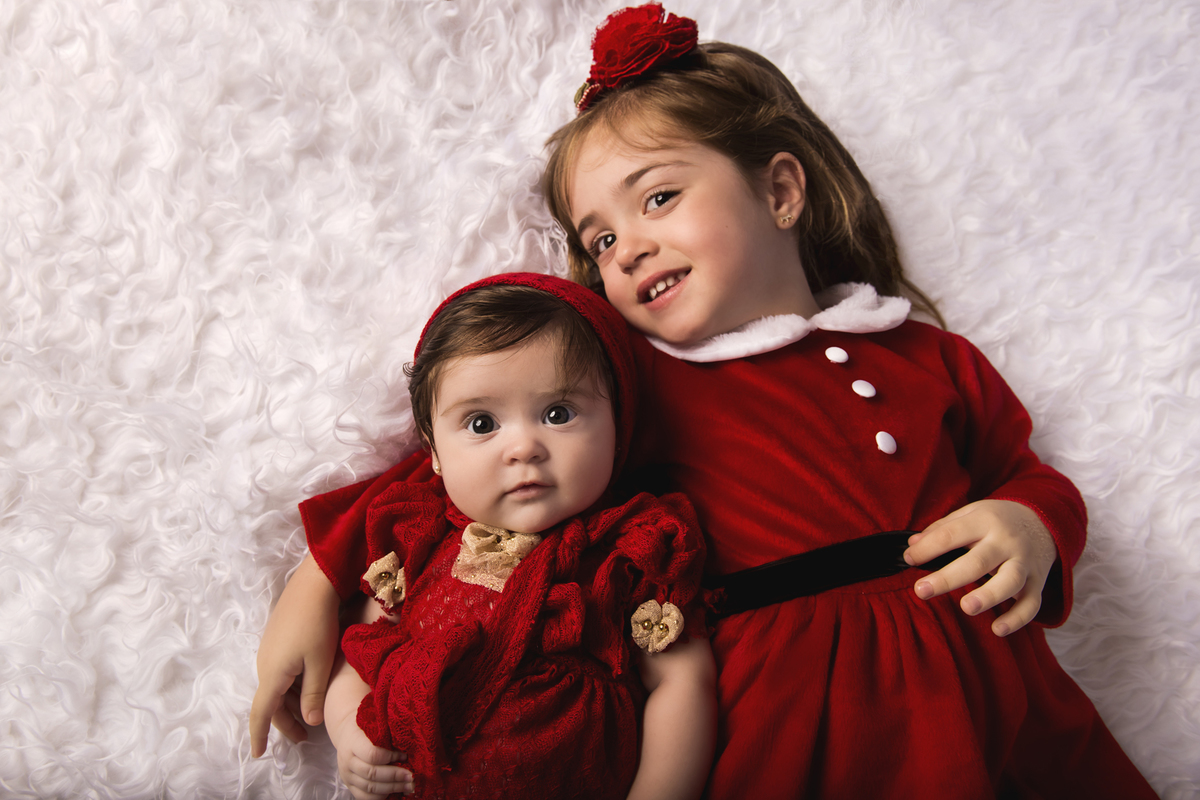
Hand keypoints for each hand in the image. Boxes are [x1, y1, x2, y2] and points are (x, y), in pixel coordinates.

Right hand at [249, 554, 340, 756]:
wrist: (312, 584)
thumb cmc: (318, 624)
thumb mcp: (320, 663)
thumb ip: (313, 694)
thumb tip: (310, 721)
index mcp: (273, 674)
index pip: (262, 713)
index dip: (260, 735)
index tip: (258, 754)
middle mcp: (264, 664)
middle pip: (270, 703)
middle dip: (284, 723)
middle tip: (303, 738)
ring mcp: (268, 650)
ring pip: (275, 687)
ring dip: (288, 704)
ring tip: (307, 716)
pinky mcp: (276, 639)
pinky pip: (278, 672)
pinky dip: (288, 687)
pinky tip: (305, 686)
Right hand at [329, 713, 412, 799]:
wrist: (345, 734)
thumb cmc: (365, 728)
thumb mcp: (373, 725)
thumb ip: (386, 734)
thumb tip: (408, 747)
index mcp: (353, 742)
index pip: (372, 754)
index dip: (391, 758)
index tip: (405, 756)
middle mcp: (347, 761)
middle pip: (371, 773)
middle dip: (394, 777)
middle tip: (411, 777)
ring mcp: (347, 775)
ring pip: (369, 788)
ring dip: (391, 788)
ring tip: (408, 786)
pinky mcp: (349, 786)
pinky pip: (364, 797)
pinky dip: (380, 797)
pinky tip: (394, 792)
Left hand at [903, 499, 1057, 636]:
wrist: (1044, 522)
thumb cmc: (996, 521)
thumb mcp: (970, 514)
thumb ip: (941, 529)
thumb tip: (912, 547)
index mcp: (985, 521)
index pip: (952, 534)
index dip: (928, 548)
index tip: (908, 560)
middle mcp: (1006, 542)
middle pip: (978, 561)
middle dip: (948, 578)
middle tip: (921, 591)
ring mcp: (1025, 563)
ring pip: (1010, 581)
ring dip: (989, 596)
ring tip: (967, 608)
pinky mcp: (1038, 583)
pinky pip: (1031, 604)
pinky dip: (1017, 618)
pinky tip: (998, 629)